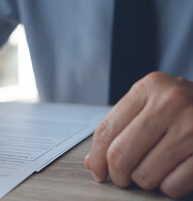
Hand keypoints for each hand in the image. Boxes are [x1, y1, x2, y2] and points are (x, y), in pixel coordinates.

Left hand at [85, 71, 192, 197]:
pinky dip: (167, 186)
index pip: (106, 129)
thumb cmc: (181, 106)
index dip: (96, 157)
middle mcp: (170, 103)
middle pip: (120, 155)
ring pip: (144, 175)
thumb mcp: (150, 102)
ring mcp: (192, 127)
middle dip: (116, 174)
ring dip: (143, 180)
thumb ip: (120, 126)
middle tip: (121, 177)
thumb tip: (92, 162)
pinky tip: (172, 171)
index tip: (97, 170)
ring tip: (151, 169)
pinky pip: (171, 186)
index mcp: (149, 87)